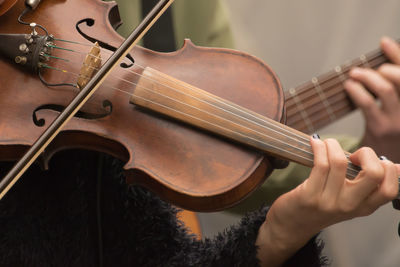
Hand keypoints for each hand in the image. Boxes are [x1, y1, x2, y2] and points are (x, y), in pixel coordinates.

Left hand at [256, 137, 398, 266]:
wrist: (292, 225)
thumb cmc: (320, 207)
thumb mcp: (348, 200)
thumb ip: (364, 185)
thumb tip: (390, 163)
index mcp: (364, 207)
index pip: (390, 189)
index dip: (388, 168)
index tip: (372, 160)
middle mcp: (350, 206)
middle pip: (374, 174)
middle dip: (367, 153)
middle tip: (354, 154)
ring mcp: (329, 202)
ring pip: (340, 163)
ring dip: (334, 145)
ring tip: (327, 144)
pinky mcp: (309, 196)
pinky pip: (320, 164)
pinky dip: (319, 147)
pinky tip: (315, 143)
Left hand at [344, 36, 399, 161]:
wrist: (386, 166)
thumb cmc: (391, 131)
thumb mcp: (398, 109)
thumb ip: (394, 85)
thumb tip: (385, 47)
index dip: (398, 54)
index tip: (383, 42)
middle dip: (385, 66)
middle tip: (371, 68)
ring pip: (386, 89)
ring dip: (367, 76)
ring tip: (354, 74)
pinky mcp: (381, 130)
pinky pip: (368, 104)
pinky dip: (356, 91)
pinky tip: (349, 86)